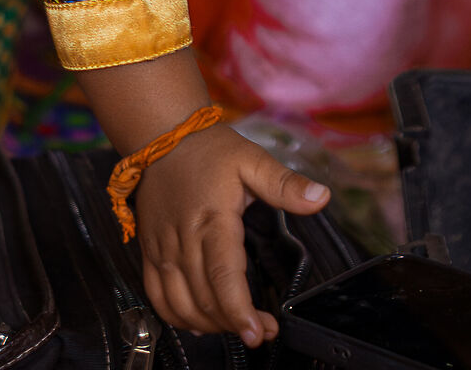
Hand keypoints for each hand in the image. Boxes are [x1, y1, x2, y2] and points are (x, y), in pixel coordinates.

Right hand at [134, 122, 329, 345]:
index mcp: (212, 220)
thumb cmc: (207, 150)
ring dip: (209, 325)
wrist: (160, 137)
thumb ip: (285, 184)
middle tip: (262, 331)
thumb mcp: (252, 159)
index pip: (223, 277)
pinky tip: (200, 322)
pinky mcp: (149, 253)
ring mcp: (163, 250)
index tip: (256, 332)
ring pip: (180, 305)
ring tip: (237, 326)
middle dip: (234, 324)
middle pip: (205, 299)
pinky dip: (177, 317)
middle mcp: (183, 241)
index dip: (239, 310)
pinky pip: (157, 297)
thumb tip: (320, 197)